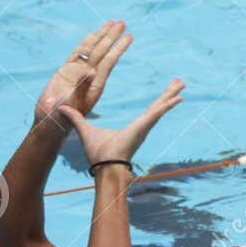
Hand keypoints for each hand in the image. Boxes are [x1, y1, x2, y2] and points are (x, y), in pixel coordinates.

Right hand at [35, 20, 131, 124]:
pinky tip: (92, 35)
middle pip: (102, 52)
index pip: (109, 61)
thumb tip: (91, 72)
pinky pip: (76, 55)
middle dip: (112, 37)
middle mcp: (88, 77)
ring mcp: (76, 73)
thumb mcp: (73, 104)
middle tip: (122, 23)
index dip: (118, 48)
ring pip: (91, 50)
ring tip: (112, 23)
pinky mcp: (65, 72)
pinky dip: (84, 44)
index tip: (129, 36)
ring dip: (101, 37)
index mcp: (94, 85)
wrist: (48, 124)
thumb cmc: (62, 118)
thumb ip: (81, 88)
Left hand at [60, 78, 184, 171]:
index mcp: (133, 127)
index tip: (165, 93)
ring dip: (171, 94)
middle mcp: (142, 125)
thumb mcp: (85, 129)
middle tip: (179, 81)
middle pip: (159, 105)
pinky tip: (179, 97)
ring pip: (161, 106)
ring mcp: (144, 125)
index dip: (158, 101)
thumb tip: (63, 109)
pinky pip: (158, 112)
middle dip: (169, 93)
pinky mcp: (143, 126)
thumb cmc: (98, 153)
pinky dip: (168, 104)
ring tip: (182, 84)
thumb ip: (75, 118)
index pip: (149, 110)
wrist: (104, 165)